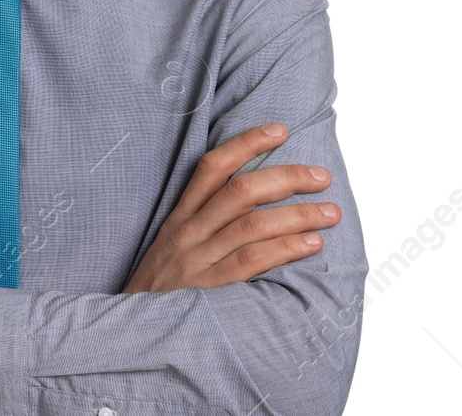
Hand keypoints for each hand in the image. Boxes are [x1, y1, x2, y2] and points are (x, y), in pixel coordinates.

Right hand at [123, 123, 337, 292]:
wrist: (131, 331)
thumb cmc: (162, 288)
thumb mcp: (172, 246)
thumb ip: (204, 222)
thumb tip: (253, 199)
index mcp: (180, 216)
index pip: (212, 166)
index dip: (247, 143)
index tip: (280, 130)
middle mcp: (189, 232)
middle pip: (241, 190)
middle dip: (287, 177)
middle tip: (322, 177)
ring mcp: (199, 260)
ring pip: (253, 224)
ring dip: (298, 214)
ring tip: (330, 213)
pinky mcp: (210, 289)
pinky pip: (252, 260)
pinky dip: (286, 248)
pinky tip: (312, 244)